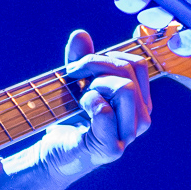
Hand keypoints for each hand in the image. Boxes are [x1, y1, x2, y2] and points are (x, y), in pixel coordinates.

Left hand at [0, 29, 152, 189]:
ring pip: (127, 90)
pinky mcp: (109, 149)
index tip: (77, 66)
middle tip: (72, 76)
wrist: (51, 155)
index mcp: (137, 103)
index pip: (138, 65)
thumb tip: (81, 34)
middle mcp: (139, 120)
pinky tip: (81, 107)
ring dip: (97, 84)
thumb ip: (79, 61)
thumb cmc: (67, 121)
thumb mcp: (72, 85)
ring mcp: (126, 136)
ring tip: (80, 95)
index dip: (107, 56)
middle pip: (132, 73)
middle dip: (98, 65)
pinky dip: (91, 102)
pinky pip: (106, 113)